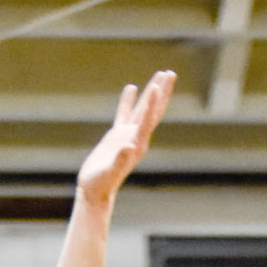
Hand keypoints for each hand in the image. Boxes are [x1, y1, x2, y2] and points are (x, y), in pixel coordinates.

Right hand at [76, 72, 175, 207]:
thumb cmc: (101, 186)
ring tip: (160, 75)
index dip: (153, 103)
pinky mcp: (117, 136)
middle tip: (170, 73)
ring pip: (142, 108)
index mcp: (136, 144)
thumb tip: (129, 148)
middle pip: (152, 110)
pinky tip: (131, 87)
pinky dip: (128, 100)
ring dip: (151, 92)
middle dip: (162, 91)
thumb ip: (120, 161)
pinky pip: (124, 113)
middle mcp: (136, 138)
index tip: (157, 85)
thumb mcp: (110, 173)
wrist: (95, 193)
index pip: (148, 119)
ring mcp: (127, 135)